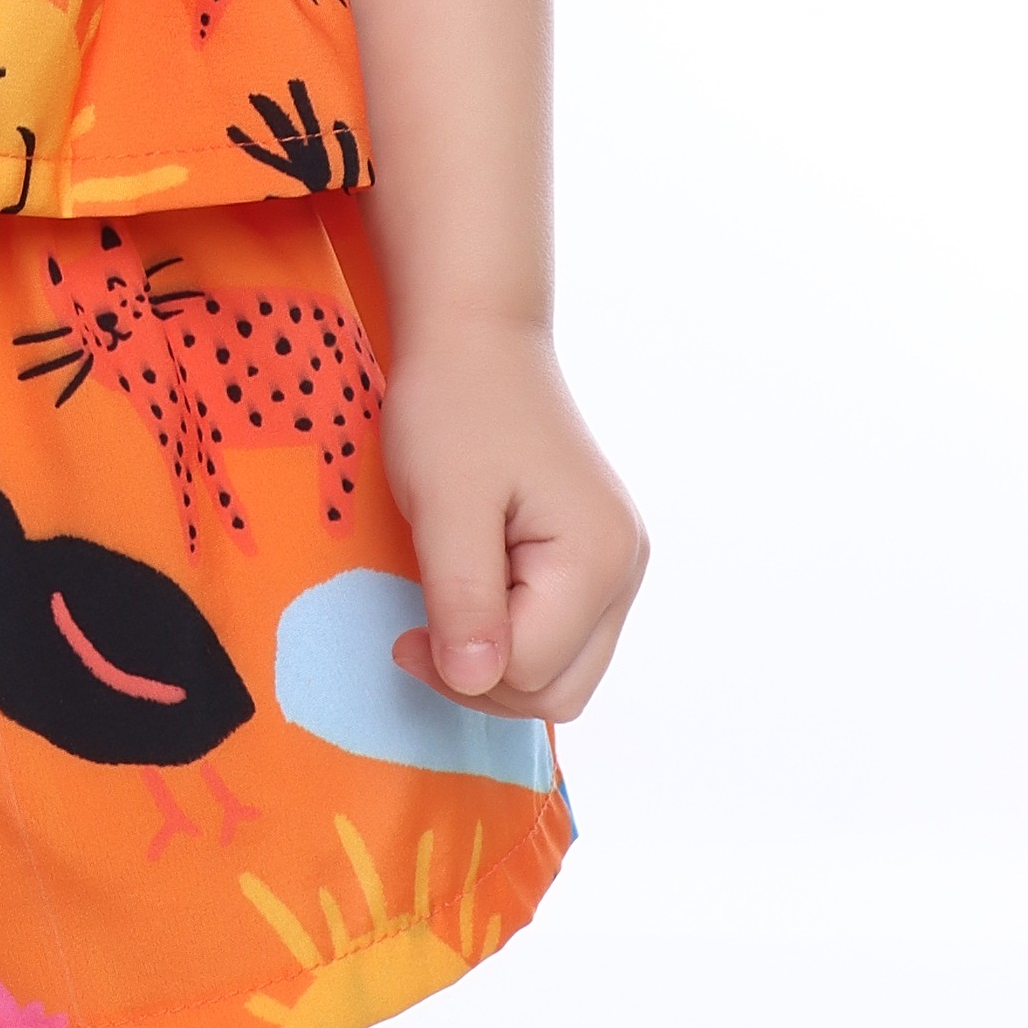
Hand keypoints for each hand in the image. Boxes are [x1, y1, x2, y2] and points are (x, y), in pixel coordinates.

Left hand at [380, 319, 644, 723]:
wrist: (477, 336)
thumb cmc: (454, 407)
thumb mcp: (444, 504)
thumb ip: (464, 598)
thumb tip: (475, 681)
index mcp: (597, 558)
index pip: (529, 673)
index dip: (457, 666)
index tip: (402, 631)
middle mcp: (625, 570)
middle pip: (558, 690)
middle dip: (482, 676)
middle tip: (418, 628)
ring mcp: (617, 565)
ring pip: (563, 672)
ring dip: (497, 660)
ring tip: (446, 604)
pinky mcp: (596, 558)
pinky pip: (561, 636)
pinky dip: (514, 635)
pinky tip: (475, 595)